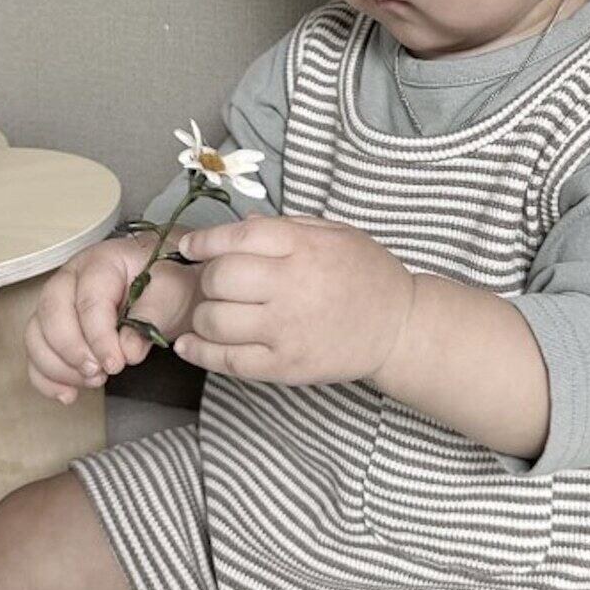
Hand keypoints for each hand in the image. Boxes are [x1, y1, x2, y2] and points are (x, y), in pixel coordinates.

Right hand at [23, 238, 197, 404]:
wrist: (164, 287)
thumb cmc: (165, 284)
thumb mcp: (170, 293)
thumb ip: (151, 318)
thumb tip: (128, 352)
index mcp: (101, 261)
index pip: (89, 300)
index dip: (99, 337)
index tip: (116, 364)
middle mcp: (70, 278)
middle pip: (51, 313)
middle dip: (71, 351)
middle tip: (98, 373)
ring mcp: (56, 302)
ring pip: (36, 335)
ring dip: (58, 367)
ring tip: (93, 381)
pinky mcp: (51, 328)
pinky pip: (36, 354)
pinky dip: (46, 378)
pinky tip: (68, 394)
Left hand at [172, 212, 416, 385]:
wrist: (400, 326)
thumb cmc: (367, 273)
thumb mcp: (335, 233)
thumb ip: (286, 226)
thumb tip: (239, 223)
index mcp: (303, 247)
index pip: (237, 238)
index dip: (205, 242)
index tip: (189, 246)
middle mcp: (292, 286)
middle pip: (220, 279)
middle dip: (207, 278)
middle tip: (215, 281)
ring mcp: (287, 330)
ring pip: (216, 320)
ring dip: (203, 315)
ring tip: (212, 311)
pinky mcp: (285, 366)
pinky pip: (228, 361)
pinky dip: (200, 352)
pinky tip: (190, 344)